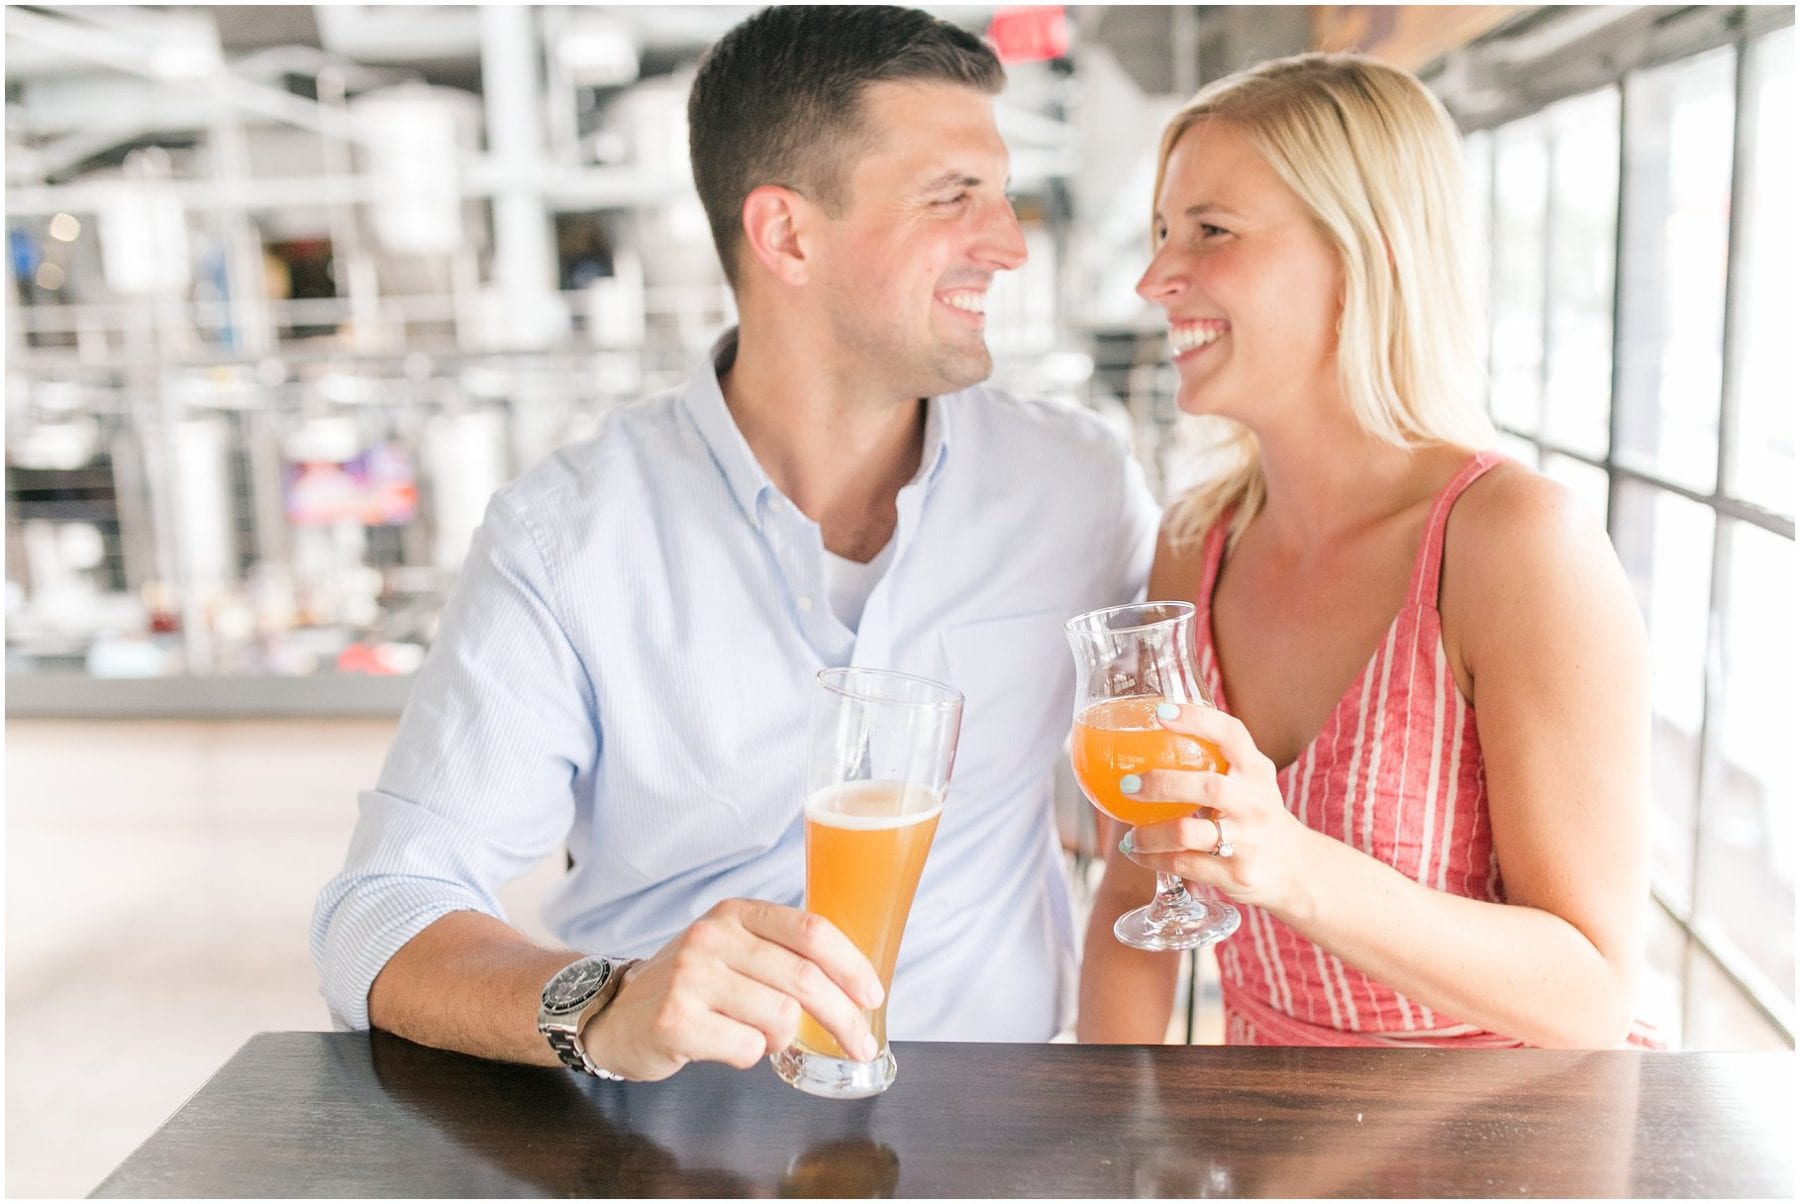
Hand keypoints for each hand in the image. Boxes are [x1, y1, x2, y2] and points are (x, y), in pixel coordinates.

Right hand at [579, 899, 883, 1081]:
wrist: (615, 1012)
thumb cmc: (689, 984)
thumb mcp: (732, 949)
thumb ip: (781, 955)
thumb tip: (852, 987)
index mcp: (735, 913)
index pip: (811, 930)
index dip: (851, 965)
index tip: (873, 996)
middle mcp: (712, 937)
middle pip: (804, 978)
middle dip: (844, 1018)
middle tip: (860, 1044)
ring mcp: (690, 977)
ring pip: (779, 1016)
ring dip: (787, 1040)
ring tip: (768, 1040)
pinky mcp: (674, 1020)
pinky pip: (746, 1048)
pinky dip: (751, 1056)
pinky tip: (732, 1047)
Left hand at [1118, 703, 1312, 913]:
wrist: (1293, 867)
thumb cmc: (1256, 812)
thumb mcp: (1250, 779)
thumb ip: (1216, 757)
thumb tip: (1153, 727)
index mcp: (1256, 771)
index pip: (1231, 735)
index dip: (1197, 720)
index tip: (1161, 714)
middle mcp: (1255, 803)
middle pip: (1207, 788)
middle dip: (1161, 785)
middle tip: (1128, 785)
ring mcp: (1248, 841)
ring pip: (1187, 833)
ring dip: (1149, 834)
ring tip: (1130, 834)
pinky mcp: (1236, 874)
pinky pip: (1183, 865)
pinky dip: (1152, 859)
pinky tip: (1137, 853)